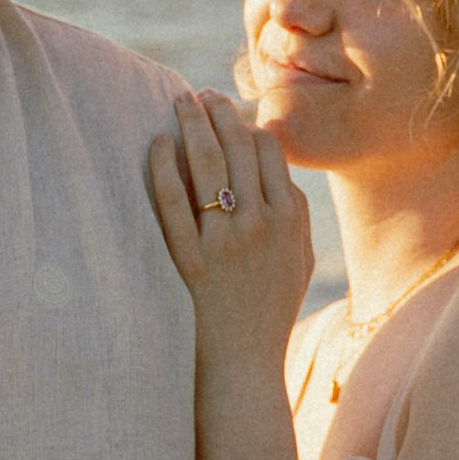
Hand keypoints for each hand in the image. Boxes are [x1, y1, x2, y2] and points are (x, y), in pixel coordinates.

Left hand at [147, 91, 313, 381]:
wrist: (244, 366)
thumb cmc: (270, 312)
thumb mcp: (300, 263)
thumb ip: (296, 216)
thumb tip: (280, 172)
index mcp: (289, 222)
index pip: (269, 152)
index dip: (247, 124)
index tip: (228, 111)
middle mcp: (260, 226)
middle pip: (239, 148)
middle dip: (218, 111)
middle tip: (198, 93)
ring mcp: (225, 242)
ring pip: (208, 165)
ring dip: (193, 124)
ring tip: (178, 102)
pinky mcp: (191, 260)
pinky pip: (175, 201)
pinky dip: (166, 166)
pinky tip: (158, 143)